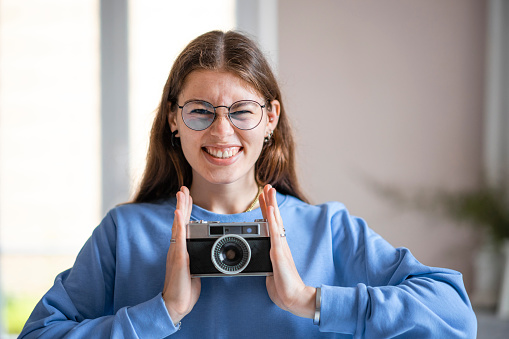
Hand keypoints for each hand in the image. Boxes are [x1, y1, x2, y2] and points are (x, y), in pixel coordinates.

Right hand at [162, 186, 200, 323]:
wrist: (175, 304)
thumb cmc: (184, 289)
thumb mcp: (194, 270)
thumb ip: (197, 259)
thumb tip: (205, 255)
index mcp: (182, 250)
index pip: (183, 226)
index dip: (184, 211)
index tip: (186, 197)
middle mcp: (177, 248)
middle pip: (179, 221)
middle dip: (182, 204)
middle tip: (183, 188)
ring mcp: (177, 251)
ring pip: (178, 225)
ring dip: (180, 208)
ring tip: (181, 194)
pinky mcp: (178, 257)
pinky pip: (178, 238)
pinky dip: (178, 225)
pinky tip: (177, 214)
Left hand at [259, 185, 315, 318]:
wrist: (294, 297)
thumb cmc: (283, 287)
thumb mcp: (272, 271)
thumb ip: (267, 263)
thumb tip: (262, 262)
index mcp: (277, 247)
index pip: (272, 224)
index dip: (269, 210)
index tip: (266, 198)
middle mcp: (279, 243)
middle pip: (274, 218)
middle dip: (270, 201)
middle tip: (267, 186)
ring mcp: (280, 246)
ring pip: (275, 220)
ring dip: (271, 204)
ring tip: (269, 190)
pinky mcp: (279, 252)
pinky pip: (274, 233)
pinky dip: (273, 220)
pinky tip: (272, 209)